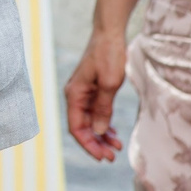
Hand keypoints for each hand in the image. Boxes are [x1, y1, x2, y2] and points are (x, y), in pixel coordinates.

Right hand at [63, 26, 126, 160]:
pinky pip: (95, 112)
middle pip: (82, 127)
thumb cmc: (108, 55)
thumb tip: (99, 131)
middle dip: (96, 143)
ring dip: (101, 135)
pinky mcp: (93, 89)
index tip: (104, 157)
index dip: (88, 144)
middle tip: (113, 156)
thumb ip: (103, 108)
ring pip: (89, 121)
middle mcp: (75, 95)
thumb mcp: (110, 83)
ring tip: (116, 146)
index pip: (76, 127)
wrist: (109, 33)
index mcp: (74, 94)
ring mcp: (84, 92)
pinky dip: (103, 124)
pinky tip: (113, 132)